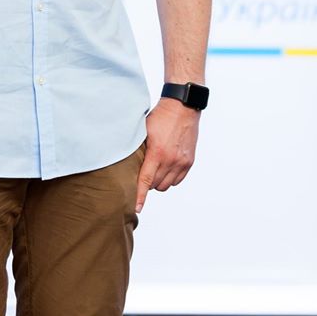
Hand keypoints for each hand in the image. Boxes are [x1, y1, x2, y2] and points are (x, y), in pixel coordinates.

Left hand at [135, 97, 199, 212]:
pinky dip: (170, 178)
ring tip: (155, 168)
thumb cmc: (160, 117)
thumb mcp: (144, 131)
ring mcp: (181, 162)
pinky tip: (165, 167)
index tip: (136, 208)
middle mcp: (171, 160)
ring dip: (159, 181)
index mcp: (157, 152)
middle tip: (143, 171)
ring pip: (167, 185)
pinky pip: (178, 180)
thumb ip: (139, 149)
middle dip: (148, 182)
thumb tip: (127, 164)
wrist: (182, 107)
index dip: (139, 196)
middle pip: (155, 185)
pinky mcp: (189, 161)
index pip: (145, 180)